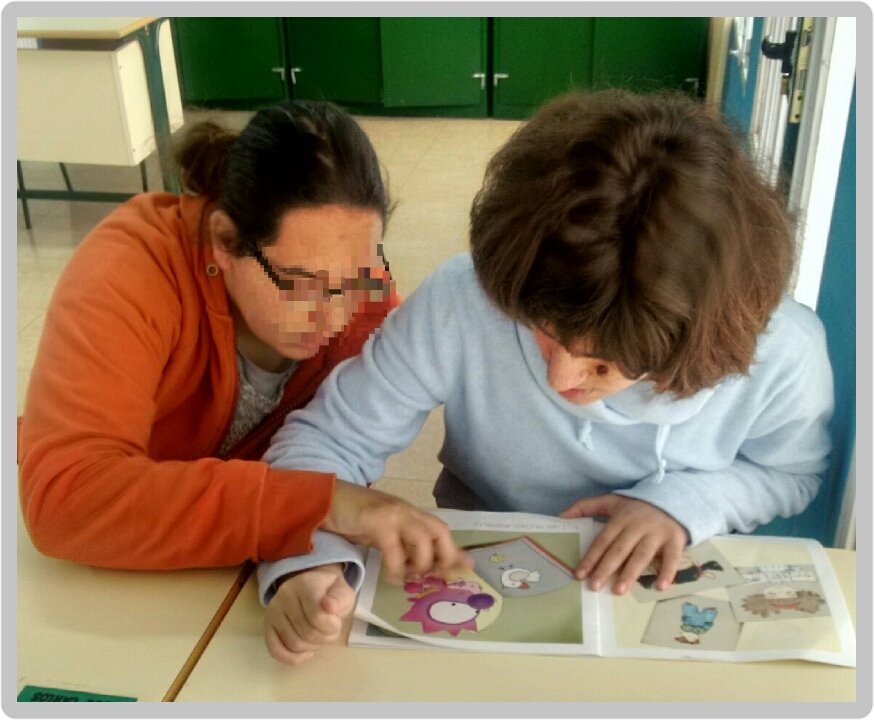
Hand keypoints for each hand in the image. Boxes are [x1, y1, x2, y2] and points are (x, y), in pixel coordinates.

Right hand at [265, 563, 353, 665]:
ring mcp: (274, 611)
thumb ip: (340, 599)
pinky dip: (293, 657)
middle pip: (306, 633)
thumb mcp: (342, 591)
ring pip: (294, 644)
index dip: (331, 627)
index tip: (336, 622)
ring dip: (312, 647)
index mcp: (305, 584)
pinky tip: (306, 651)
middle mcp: (285, 596)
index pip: (317, 616)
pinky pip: (275, 650)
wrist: (311, 585)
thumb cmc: (329, 593)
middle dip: (324, 638)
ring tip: (319, 637)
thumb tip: (330, 607)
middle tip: (329, 631)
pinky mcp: (268, 625)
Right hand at [322, 480, 470, 583]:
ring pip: (422, 539)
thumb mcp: (381, 531)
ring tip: (409, 577)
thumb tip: (421, 564)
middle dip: (444, 557)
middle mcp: (405, 511)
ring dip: (420, 563)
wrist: (322, 499)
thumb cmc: (351, 517)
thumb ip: (401, 543)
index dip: (454, 551)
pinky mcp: (376, 520)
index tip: (465, 570)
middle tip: (435, 577)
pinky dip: (395, 567)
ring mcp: (392, 514)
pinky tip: (390, 577)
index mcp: (409, 513)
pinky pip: (394, 548)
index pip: (440, 530)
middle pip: (439, 531)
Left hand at [560, 494, 687, 594]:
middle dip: (606, 568)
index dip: (590, 557)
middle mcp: (638, 526)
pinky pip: (672, 558)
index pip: (603, 540)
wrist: (674, 499)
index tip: (579, 574)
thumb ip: (586, 506)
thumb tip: (561, 515)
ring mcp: (657, 533)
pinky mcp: (675, 539)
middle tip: (594, 586)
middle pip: (619, 549)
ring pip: (642, 555)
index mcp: (621, 518)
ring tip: (619, 590)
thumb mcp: (612, 501)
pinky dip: (667, 572)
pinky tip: (659, 587)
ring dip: (631, 573)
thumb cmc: (638, 506)